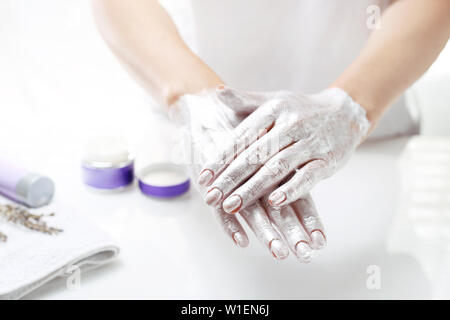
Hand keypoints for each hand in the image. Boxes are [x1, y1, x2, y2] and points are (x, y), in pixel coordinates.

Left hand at [198, 86, 369, 212]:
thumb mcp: (274, 100)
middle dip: (230, 178)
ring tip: (231, 205)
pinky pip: (308, 176)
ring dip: (253, 188)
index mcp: (274, 109)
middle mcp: (291, 124)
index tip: (203, 177)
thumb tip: (216, 93)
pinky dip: (291, 189)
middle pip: (256, 155)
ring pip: (277, 168)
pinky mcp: (328, 159)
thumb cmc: (300, 109)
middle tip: (210, 198)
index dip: (221, 157)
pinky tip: (273, 203)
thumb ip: (244, 101)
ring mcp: (311, 142)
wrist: (345, 113)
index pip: (242, 136)